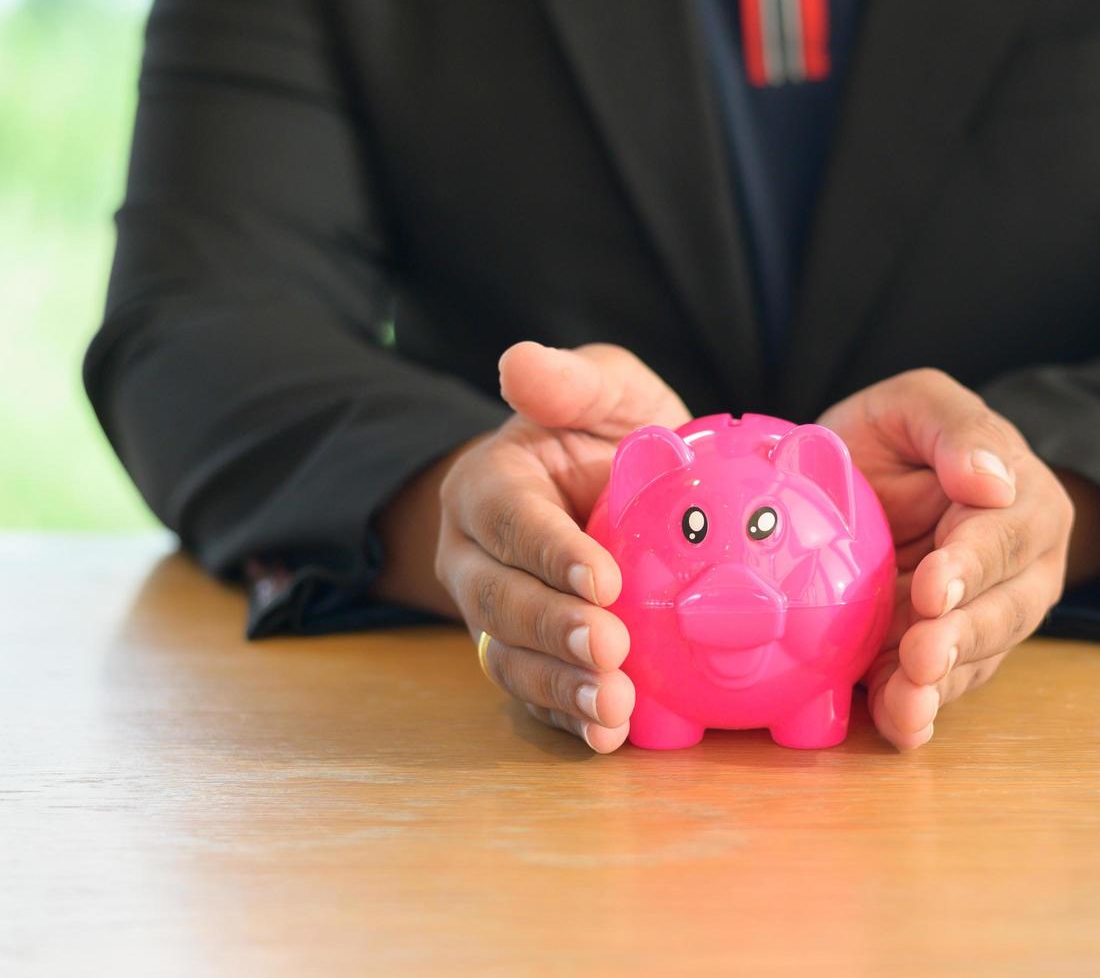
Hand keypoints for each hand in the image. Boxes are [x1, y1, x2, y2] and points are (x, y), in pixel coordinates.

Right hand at [436, 342, 689, 752]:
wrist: (624, 496)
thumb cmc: (612, 438)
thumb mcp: (607, 391)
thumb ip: (572, 381)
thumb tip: (519, 362)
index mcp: (488, 486)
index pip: (509, 519)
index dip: (551, 552)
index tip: (604, 579)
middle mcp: (475, 557)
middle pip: (499, 600)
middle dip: (552, 629)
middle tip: (609, 649)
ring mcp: (494, 616)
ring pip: (510, 658)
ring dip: (560, 687)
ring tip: (613, 711)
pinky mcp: (525, 658)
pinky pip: (534, 696)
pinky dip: (567, 720)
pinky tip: (608, 738)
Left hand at [818, 369, 1075, 749]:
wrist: (856, 483)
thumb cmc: (894, 441)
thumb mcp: (916, 405)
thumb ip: (955, 428)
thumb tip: (993, 479)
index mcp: (1025, 503)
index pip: (1004, 536)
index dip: (971, 563)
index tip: (935, 586)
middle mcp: (1020, 571)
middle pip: (1002, 610)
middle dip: (960, 636)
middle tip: (919, 655)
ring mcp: (986, 622)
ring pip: (976, 660)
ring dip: (938, 686)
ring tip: (906, 704)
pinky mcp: (949, 661)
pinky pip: (942, 692)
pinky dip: (918, 714)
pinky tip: (900, 728)